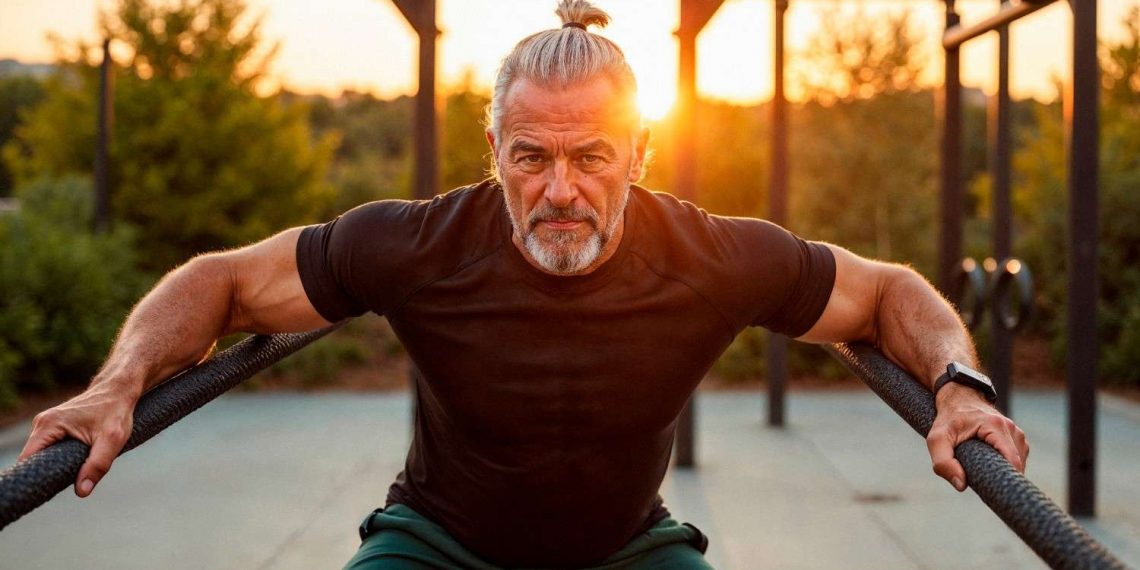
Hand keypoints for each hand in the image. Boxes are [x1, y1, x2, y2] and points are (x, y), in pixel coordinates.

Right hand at [18, 383, 135, 497]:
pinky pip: (50, 448)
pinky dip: (60, 457)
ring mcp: (47, 424)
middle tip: (69, 481)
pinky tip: (75, 462)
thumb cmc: (116, 411)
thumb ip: (97, 465)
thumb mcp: (111, 440)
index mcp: (49, 425)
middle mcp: (42, 423)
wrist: (119, 390)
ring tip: (75, 470)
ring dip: (56, 465)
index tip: (48, 489)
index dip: (35, 477)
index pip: (28, 460)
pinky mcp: (54, 427)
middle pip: (34, 459)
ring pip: (43, 454)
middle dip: (49, 473)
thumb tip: (81, 492)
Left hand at [926, 382, 1028, 491]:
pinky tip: (990, 463)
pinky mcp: (1016, 438)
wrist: (958, 397)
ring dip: (1002, 471)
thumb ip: (943, 462)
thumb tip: (961, 485)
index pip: (1012, 462)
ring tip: (982, 469)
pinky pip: (1016, 459)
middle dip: (1001, 477)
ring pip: (1018, 464)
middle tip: (983, 482)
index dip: (1006, 480)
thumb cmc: (947, 419)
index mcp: (997, 427)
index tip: (994, 490)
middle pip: (1016, 465)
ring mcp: (1017, 433)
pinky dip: (1004, 465)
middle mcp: (1012, 429)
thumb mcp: (936, 439)